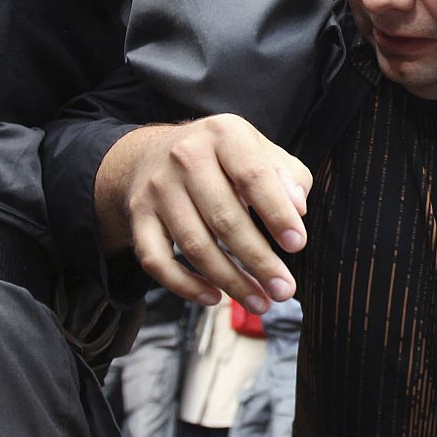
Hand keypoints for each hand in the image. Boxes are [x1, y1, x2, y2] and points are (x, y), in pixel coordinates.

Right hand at [93, 115, 311, 310]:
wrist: (155, 153)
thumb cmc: (225, 160)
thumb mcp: (261, 151)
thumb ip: (288, 176)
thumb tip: (299, 209)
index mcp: (223, 134)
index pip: (253, 176)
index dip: (276, 213)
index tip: (298, 245)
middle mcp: (185, 156)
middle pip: (224, 218)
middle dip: (259, 260)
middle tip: (284, 290)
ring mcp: (157, 188)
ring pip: (194, 245)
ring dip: (231, 281)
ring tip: (260, 302)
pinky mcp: (138, 216)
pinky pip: (157, 260)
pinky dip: (185, 286)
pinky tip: (214, 298)